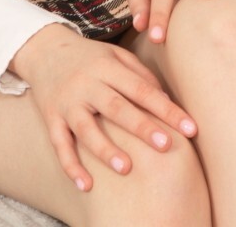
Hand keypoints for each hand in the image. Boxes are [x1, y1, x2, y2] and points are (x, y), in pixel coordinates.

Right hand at [10, 24, 198, 191]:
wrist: (44, 50)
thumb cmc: (90, 57)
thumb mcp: (115, 55)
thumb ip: (141, 75)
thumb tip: (167, 102)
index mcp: (107, 67)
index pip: (141, 89)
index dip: (166, 109)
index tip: (190, 128)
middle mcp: (87, 84)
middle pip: (116, 107)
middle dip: (142, 127)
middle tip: (166, 146)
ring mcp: (67, 102)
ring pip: (86, 128)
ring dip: (105, 149)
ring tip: (125, 168)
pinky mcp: (51, 118)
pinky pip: (60, 144)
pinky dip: (71, 166)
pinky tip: (86, 185)